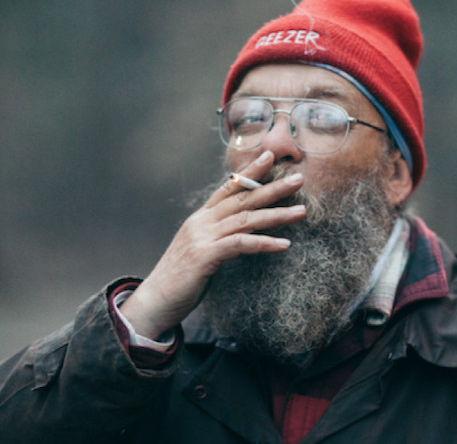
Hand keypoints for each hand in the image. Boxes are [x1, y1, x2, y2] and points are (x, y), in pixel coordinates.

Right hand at [119, 150, 305, 339]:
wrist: (154, 301)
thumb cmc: (180, 279)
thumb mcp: (200, 250)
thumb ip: (218, 237)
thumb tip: (243, 233)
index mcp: (200, 218)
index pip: (228, 188)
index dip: (249, 171)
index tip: (269, 156)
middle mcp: (201, 222)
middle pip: (242, 198)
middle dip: (272, 187)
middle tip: (299, 178)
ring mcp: (202, 237)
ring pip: (246, 219)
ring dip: (277, 214)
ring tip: (302, 212)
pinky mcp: (205, 256)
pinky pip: (241, 244)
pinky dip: (264, 243)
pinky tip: (284, 244)